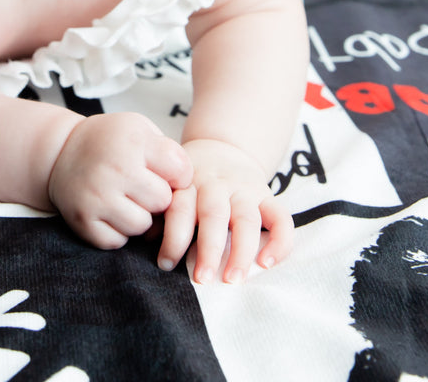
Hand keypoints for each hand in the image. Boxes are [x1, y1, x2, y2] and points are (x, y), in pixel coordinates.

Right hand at [48, 112, 192, 249]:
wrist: (59, 152)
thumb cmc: (109, 142)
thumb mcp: (139, 128)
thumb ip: (168, 152)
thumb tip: (190, 190)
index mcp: (133, 142)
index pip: (181, 171)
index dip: (177, 174)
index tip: (164, 171)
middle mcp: (114, 170)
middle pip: (163, 201)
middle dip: (158, 197)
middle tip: (141, 186)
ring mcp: (97, 198)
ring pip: (143, 226)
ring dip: (140, 217)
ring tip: (126, 199)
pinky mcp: (84, 221)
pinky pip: (119, 241)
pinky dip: (118, 231)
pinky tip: (110, 211)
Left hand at [159, 137, 293, 283]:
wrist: (223, 147)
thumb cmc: (190, 181)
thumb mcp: (172, 187)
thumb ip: (161, 212)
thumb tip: (147, 240)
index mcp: (188, 183)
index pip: (179, 210)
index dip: (172, 238)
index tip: (165, 264)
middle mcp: (216, 185)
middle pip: (214, 215)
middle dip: (208, 249)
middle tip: (201, 280)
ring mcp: (244, 190)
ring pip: (246, 219)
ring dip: (241, 251)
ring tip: (233, 279)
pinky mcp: (267, 196)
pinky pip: (281, 217)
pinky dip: (279, 241)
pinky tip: (267, 264)